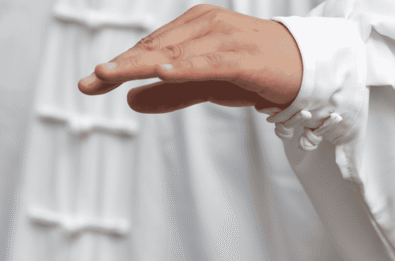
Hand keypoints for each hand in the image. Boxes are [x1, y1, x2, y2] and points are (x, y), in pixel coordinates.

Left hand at [78, 5, 302, 112]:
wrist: (306, 68)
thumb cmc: (254, 71)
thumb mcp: (204, 85)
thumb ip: (168, 93)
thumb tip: (130, 100)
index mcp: (193, 27)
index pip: (149, 48)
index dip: (118, 66)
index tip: (88, 85)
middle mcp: (206, 26)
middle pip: (155, 49)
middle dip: (120, 66)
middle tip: (91, 81)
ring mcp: (225, 39)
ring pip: (175, 54)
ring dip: (141, 64)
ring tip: (110, 74)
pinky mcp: (244, 58)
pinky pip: (209, 63)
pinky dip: (185, 67)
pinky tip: (162, 72)